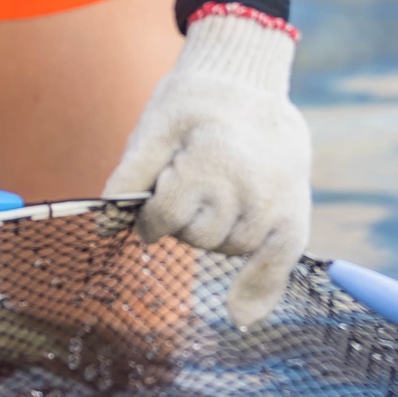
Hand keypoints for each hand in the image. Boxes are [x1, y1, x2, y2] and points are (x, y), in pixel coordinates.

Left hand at [103, 4, 311, 328]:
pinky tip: (240, 317)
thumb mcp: (152, 130)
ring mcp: (277, 203)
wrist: (246, 80)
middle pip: (196, 237)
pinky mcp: (295, 213)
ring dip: (211, 233)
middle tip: (188, 184)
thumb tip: (102, 229)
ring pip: (226, 248)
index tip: (149, 206)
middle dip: (182, 221)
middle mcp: (251, 188)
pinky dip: (260, 290)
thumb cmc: (190, 105)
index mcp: (212, 164)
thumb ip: (128, 179)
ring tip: (216, 191)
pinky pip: (278, 263)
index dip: (149, 216)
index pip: (165, 217)